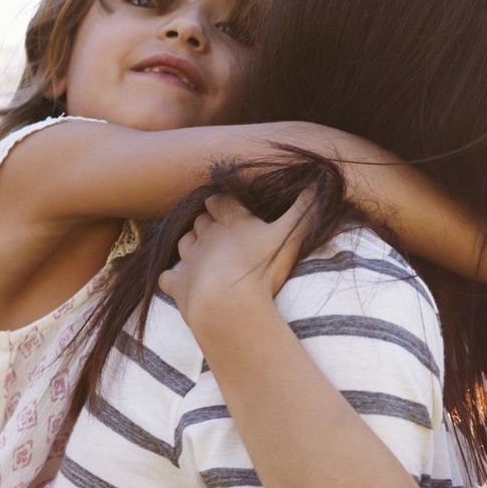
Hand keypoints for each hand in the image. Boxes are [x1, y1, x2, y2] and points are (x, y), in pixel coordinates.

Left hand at [159, 192, 318, 332]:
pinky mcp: (177, 284)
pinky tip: (180, 280)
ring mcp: (189, 260)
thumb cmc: (261, 268)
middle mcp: (206, 235)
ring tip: (203, 252)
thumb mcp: (290, 235)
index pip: (220, 201)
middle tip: (219, 230)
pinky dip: (173, 275)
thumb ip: (304, 210)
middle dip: (206, 222)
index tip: (226, 204)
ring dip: (190, 243)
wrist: (228, 305)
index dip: (222, 202)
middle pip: (200, 221)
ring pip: (184, 242)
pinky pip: (168, 275)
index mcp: (231, 221)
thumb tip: (319, 182)